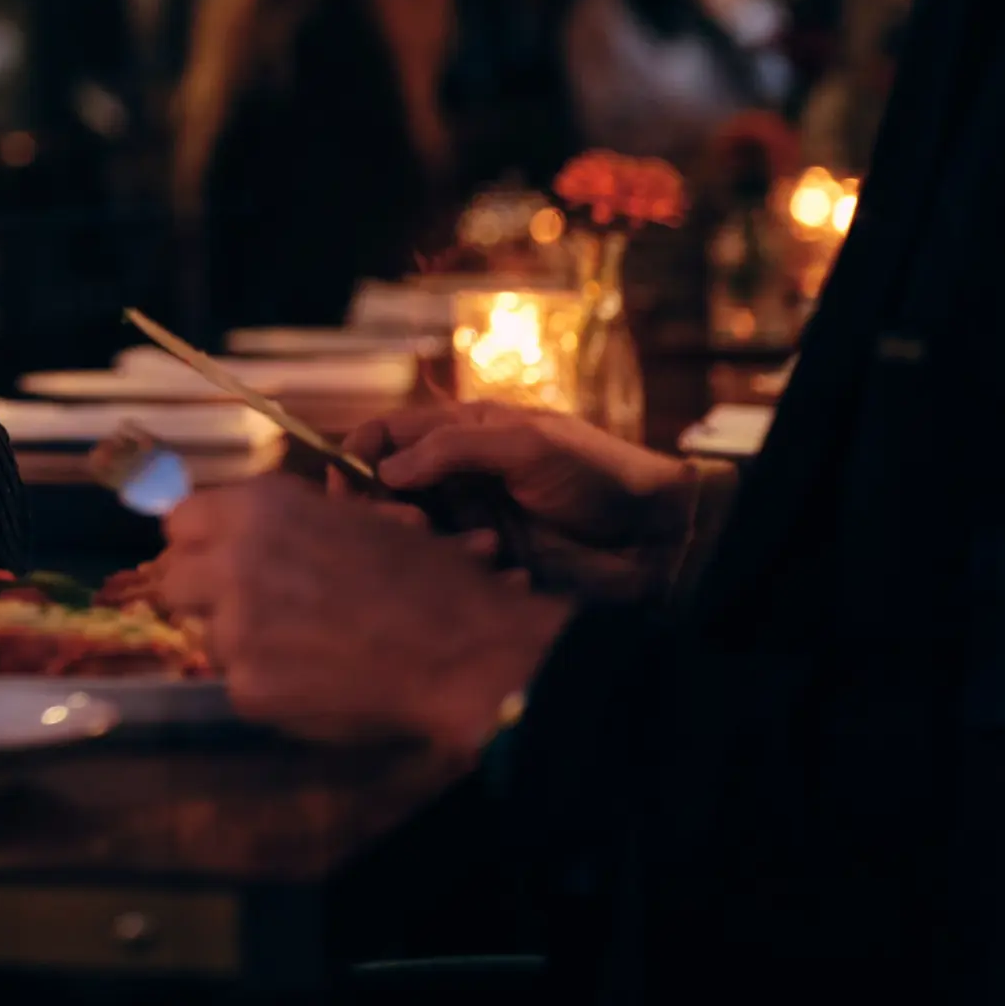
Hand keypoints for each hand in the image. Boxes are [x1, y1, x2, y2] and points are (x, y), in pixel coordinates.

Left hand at [123, 476, 565, 753]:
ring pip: (204, 634)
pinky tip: (313, 677)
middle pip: (173, 579)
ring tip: (296, 645)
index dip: (199, 541)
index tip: (216, 556)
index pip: (178, 521)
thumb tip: (236, 527)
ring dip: (236, 639)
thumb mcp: (347, 517)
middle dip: (203, 592)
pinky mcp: (247, 689)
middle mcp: (232, 562)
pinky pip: (236, 682)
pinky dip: (266, 683)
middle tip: (245, 606)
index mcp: (258, 509)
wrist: (461, 649)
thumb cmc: (420, 574)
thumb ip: (281, 519)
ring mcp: (234, 630)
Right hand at [346, 400, 715, 603]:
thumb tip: (385, 469)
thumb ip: (453, 449)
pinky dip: (465, 570)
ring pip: (412, 537)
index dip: (358, 455)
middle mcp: (459, 478)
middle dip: (384, 509)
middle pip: (386, 491)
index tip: (346, 482)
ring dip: (431, 544)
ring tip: (483, 547)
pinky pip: (449, 571)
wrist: (658, 538)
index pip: (388, 436)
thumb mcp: (528, 445)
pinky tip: (506, 569)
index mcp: (465, 434)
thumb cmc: (600, 476)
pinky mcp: (489, 566)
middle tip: (409, 524)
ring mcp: (473, 523)